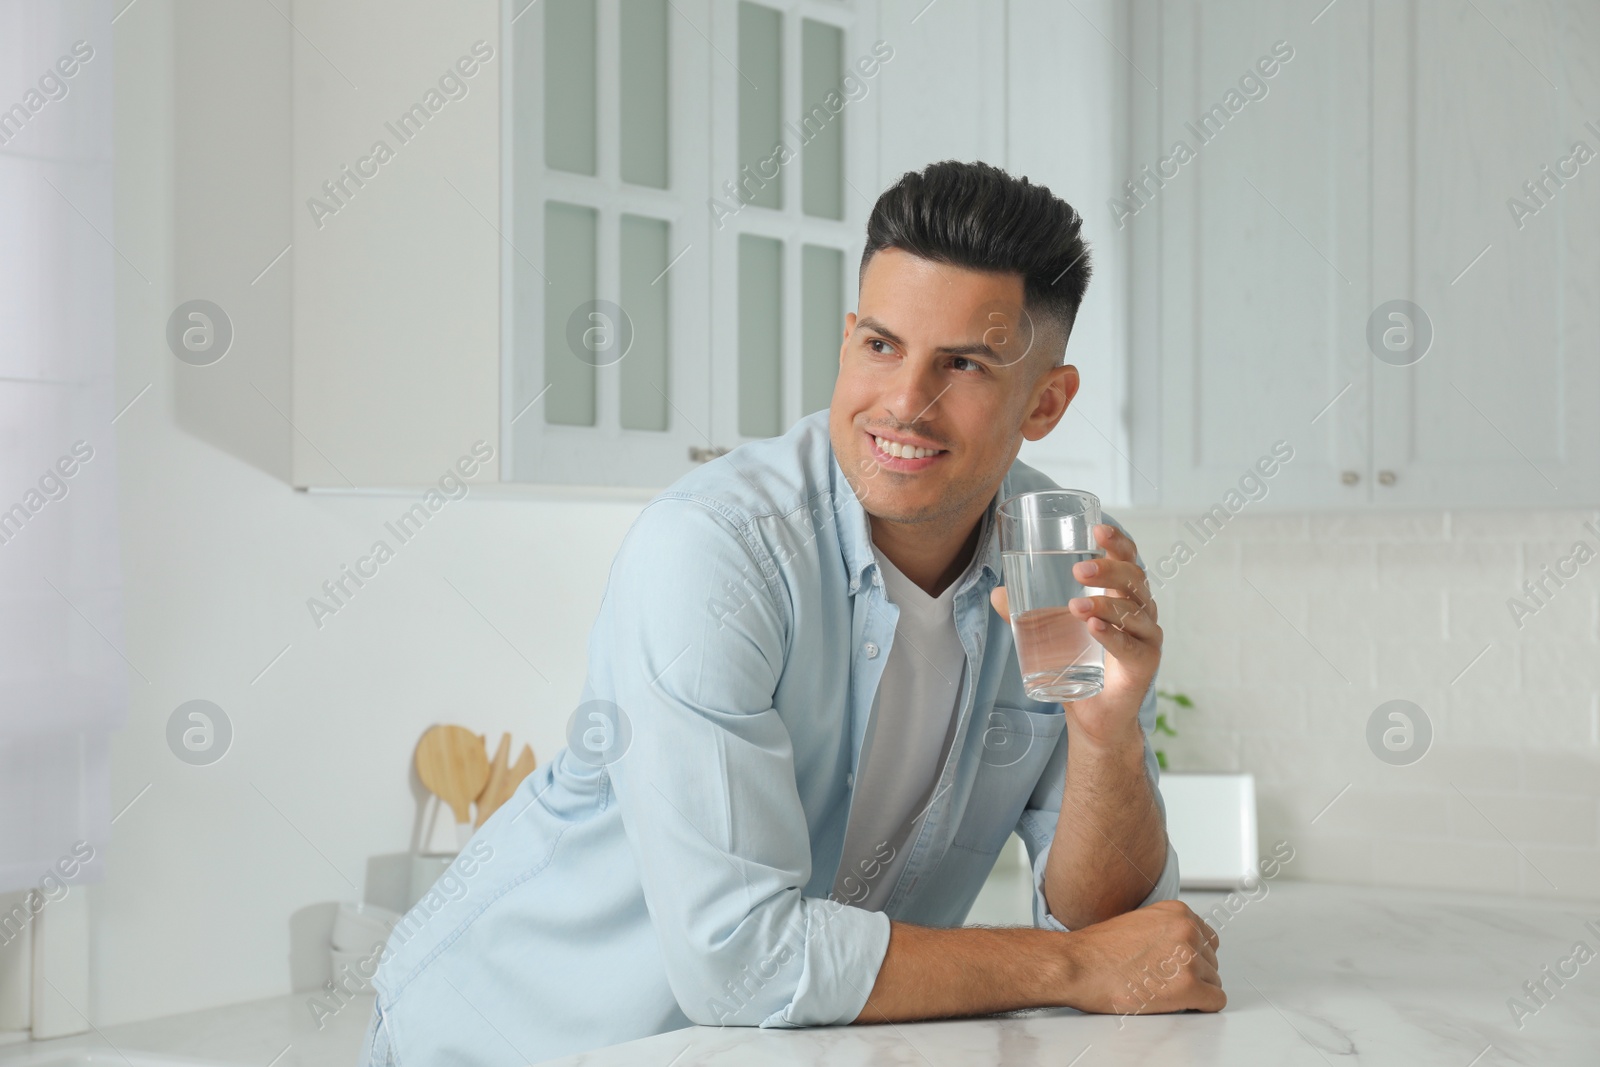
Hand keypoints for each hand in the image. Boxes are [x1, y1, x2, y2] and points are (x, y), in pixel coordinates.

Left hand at [990, 523, 1161, 749]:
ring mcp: (1147, 637)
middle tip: (1079, 570)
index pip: (1128, 560)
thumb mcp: (1049, 632)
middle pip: (1134, 580)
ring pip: (1133, 611)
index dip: (1118, 542)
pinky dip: (1112, 635)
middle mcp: (1141, 611)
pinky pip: (1130, 645)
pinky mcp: (1145, 663)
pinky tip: (1093, 628)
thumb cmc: (1077, 663)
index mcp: (1123, 595)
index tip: (1097, 529)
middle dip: (1109, 570)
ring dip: (1104, 604)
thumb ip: (1025, 613)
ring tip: (1074, 605)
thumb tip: (997, 592)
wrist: (1092, 714)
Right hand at [1056, 899, 1224, 1015]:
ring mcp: (1189, 958)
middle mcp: (1187, 930)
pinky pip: (1216, 1000)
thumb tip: (1182, 949)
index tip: (1177, 964)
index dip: (1191, 955)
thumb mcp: (1140, 922)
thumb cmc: (1099, 950)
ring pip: (1213, 981)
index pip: (1207, 938)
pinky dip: (1201, 1005)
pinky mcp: (1188, 986)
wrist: (1079, 965)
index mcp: (1177, 912)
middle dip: (1193, 972)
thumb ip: (1167, 930)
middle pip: (1211, 960)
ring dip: (1194, 989)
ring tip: (1163, 990)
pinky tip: (1179, 1003)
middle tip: (1165, 979)